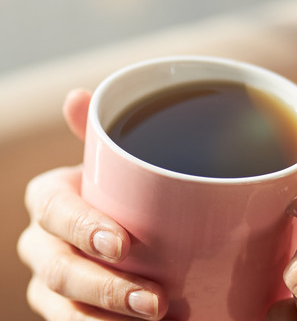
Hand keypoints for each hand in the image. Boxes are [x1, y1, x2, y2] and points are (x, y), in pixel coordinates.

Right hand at [17, 90, 167, 319]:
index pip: (53, 212)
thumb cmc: (126, 189)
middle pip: (58, 271)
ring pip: (64, 311)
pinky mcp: (67, 315)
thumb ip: (103, 134)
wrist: (132, 230)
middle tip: (156, 301)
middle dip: (106, 289)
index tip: (124, 244)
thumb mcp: (120, 161)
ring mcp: (51, 286)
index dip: (82, 228)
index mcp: (50, 199)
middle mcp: (41, 245)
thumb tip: (78, 96)